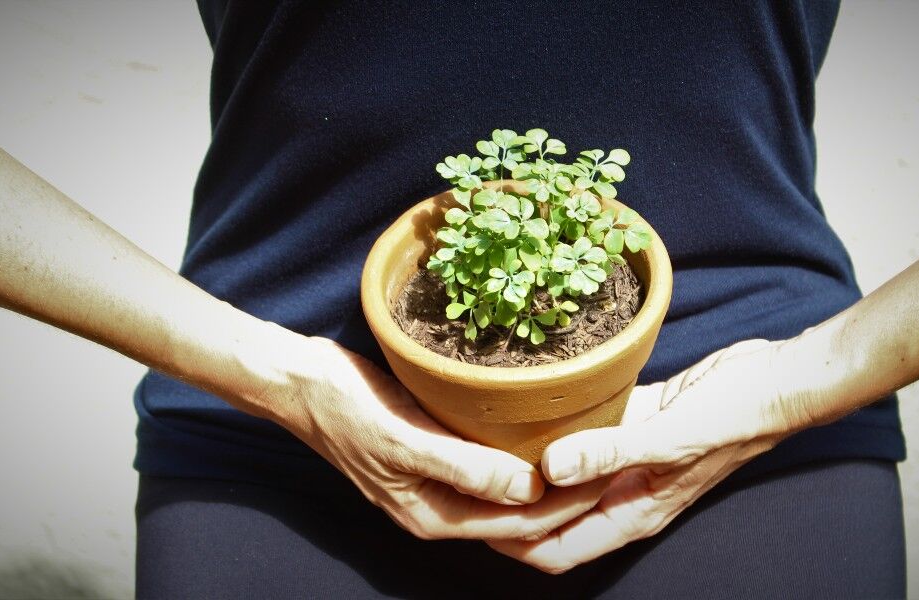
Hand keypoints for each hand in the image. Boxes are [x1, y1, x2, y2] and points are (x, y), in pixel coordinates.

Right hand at [258, 334, 609, 541]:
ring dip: (550, 478)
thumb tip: (528, 489)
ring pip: (509, 491)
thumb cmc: (347, 409)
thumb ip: (464, 467)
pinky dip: (522, 456)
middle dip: (569, 496)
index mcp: (433, 516)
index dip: (568, 505)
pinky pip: (492, 464)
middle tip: (616, 460)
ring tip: (594, 447)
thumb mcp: (403, 439)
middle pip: (520, 515)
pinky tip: (547, 431)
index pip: (520, 525)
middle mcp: (440, 506)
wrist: (301, 382)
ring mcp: (439, 480)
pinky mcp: (437, 452)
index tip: (610, 473)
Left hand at [488, 339, 795, 572]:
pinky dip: (556, 429)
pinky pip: (584, 435)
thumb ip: (610, 454)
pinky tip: (527, 405)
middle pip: (552, 517)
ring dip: (529, 467)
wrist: (774, 381)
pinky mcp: (631, 424)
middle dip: (510, 507)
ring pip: (564, 476)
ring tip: (482, 441)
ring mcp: (626, 459)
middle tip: (463, 478)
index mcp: (632, 513)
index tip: (469, 515)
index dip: (511, 541)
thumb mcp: (669, 438)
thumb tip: (547, 469)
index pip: (555, 548)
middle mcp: (624, 493)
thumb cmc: (731, 418)